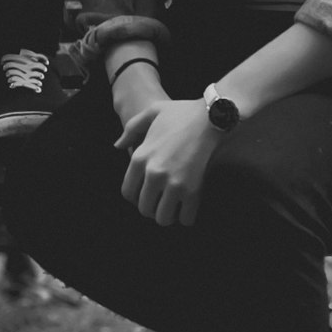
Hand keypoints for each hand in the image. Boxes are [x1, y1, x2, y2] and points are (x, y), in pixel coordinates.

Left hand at [116, 99, 218, 226]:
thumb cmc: (183, 113)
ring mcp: (173, 183)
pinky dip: (187, 218)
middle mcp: (153, 173)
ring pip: (163, 218)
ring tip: (175, 207)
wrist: (213, 117)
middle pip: (144, 209)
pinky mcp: (193, 190)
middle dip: (152, 209)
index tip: (146, 195)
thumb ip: (132, 129)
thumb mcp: (152, 112)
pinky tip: (189, 208)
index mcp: (140, 157)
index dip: (136, 198)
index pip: (128, 192)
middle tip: (162, 202)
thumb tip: (118, 145)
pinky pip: (186, 219)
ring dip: (168, 216)